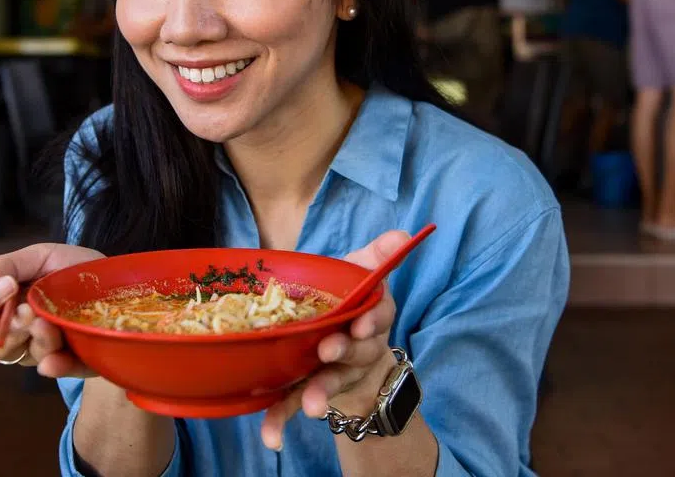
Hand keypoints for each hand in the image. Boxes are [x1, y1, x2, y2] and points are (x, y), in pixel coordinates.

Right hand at [0, 243, 104, 377]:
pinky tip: (56, 358)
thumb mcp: (42, 256)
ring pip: (25, 357)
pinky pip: (58, 371)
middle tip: (29, 309)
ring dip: (37, 339)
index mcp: (2, 308)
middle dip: (10, 327)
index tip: (6, 286)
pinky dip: (56, 365)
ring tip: (53, 322)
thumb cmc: (74, 268)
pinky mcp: (73, 363)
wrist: (122, 279)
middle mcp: (17, 335)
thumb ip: (8, 264)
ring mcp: (44, 351)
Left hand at [260, 230, 407, 450]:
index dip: (372, 320)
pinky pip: (291, 405)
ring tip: (309, 406)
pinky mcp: (305, 389)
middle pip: (355, 353)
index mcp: (368, 317)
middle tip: (329, 352)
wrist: (341, 344)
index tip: (362, 323)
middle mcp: (355, 349)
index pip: (377, 316)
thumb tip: (403, 235)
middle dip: (344, 353)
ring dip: (319, 393)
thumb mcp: (362, 272)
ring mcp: (331, 373)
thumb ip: (379, 255)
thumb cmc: (348, 300)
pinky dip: (280, 422)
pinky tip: (271, 439)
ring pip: (328, 383)